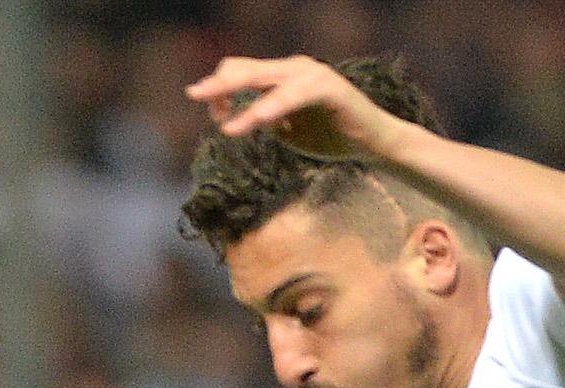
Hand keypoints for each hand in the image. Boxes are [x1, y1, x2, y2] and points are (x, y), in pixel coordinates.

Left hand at [187, 53, 411, 162]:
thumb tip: (231, 119)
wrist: (370, 142)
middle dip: (218, 84)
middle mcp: (294, 69)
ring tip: (222, 121)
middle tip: (194, 94)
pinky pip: (291, 97)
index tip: (211, 113)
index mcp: (282, 75)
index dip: (220, 89)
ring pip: (265, 80)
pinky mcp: (328, 88)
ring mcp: (311, 75)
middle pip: (246, 70)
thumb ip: (261, 117)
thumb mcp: (285, 127)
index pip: (242, 72)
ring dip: (240, 98)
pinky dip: (270, 109)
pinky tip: (253, 122)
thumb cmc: (327, 134)